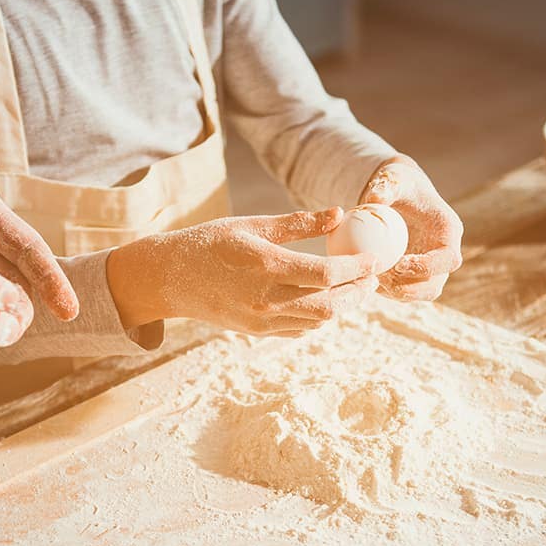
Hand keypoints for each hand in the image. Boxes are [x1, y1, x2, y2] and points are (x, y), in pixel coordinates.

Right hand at [107, 208, 378, 335]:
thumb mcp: (252, 224)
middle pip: (329, 304)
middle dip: (357, 292)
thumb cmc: (211, 242)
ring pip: (317, 321)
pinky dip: (318, 317)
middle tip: (372, 279)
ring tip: (355, 289)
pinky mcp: (257, 332)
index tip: (374, 259)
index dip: (356, 268)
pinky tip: (326, 301)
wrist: (171, 278)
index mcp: (266, 267)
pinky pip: (299, 329)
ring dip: (341, 307)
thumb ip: (298, 223)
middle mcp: (265, 299)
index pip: (326, 273)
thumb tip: (340, 213)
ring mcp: (261, 321)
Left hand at [359, 156, 462, 300]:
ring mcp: (430, 267)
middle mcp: (443, 253)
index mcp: (448, 231)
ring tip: (371, 279)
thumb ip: (386, 187)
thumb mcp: (393, 178)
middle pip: (435, 286)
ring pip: (418, 293)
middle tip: (381, 281)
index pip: (448, 259)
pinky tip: (364, 278)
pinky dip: (385, 290)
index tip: (399, 264)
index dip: (427, 267)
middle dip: (410, 290)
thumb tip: (373, 200)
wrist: (396, 193)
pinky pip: (402, 291)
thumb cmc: (397, 183)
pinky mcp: (413, 274)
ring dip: (395, 293)